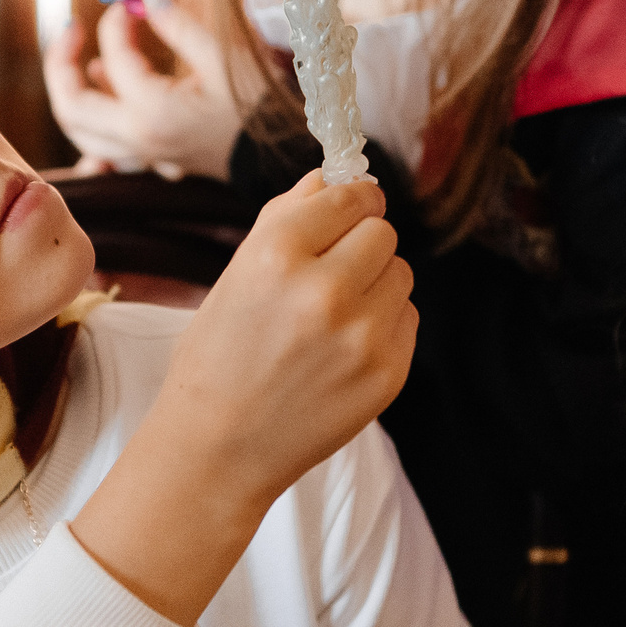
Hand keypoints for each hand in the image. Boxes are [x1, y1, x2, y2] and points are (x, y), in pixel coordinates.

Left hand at [42, 0, 244, 178]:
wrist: (277, 153)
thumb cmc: (256, 104)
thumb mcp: (221, 57)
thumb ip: (178, 25)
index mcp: (153, 111)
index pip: (115, 57)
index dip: (115, 21)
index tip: (130, 1)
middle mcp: (137, 138)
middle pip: (70, 105)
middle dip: (61, 63)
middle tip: (73, 30)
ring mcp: (139, 154)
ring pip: (78, 130)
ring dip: (72, 92)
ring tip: (89, 60)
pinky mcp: (147, 159)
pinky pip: (100, 149)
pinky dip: (90, 125)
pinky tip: (103, 99)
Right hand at [156, 172, 413, 502]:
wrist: (218, 450)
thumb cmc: (219, 357)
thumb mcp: (236, 273)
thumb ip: (286, 216)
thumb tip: (334, 176)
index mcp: (277, 254)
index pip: (351, 196)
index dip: (353, 199)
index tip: (351, 207)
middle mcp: (324, 290)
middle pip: (383, 231)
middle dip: (362, 243)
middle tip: (335, 269)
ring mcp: (361, 336)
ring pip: (401, 274)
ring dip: (376, 284)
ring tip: (333, 316)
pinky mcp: (387, 373)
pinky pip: (407, 319)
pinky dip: (383, 325)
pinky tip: (343, 349)